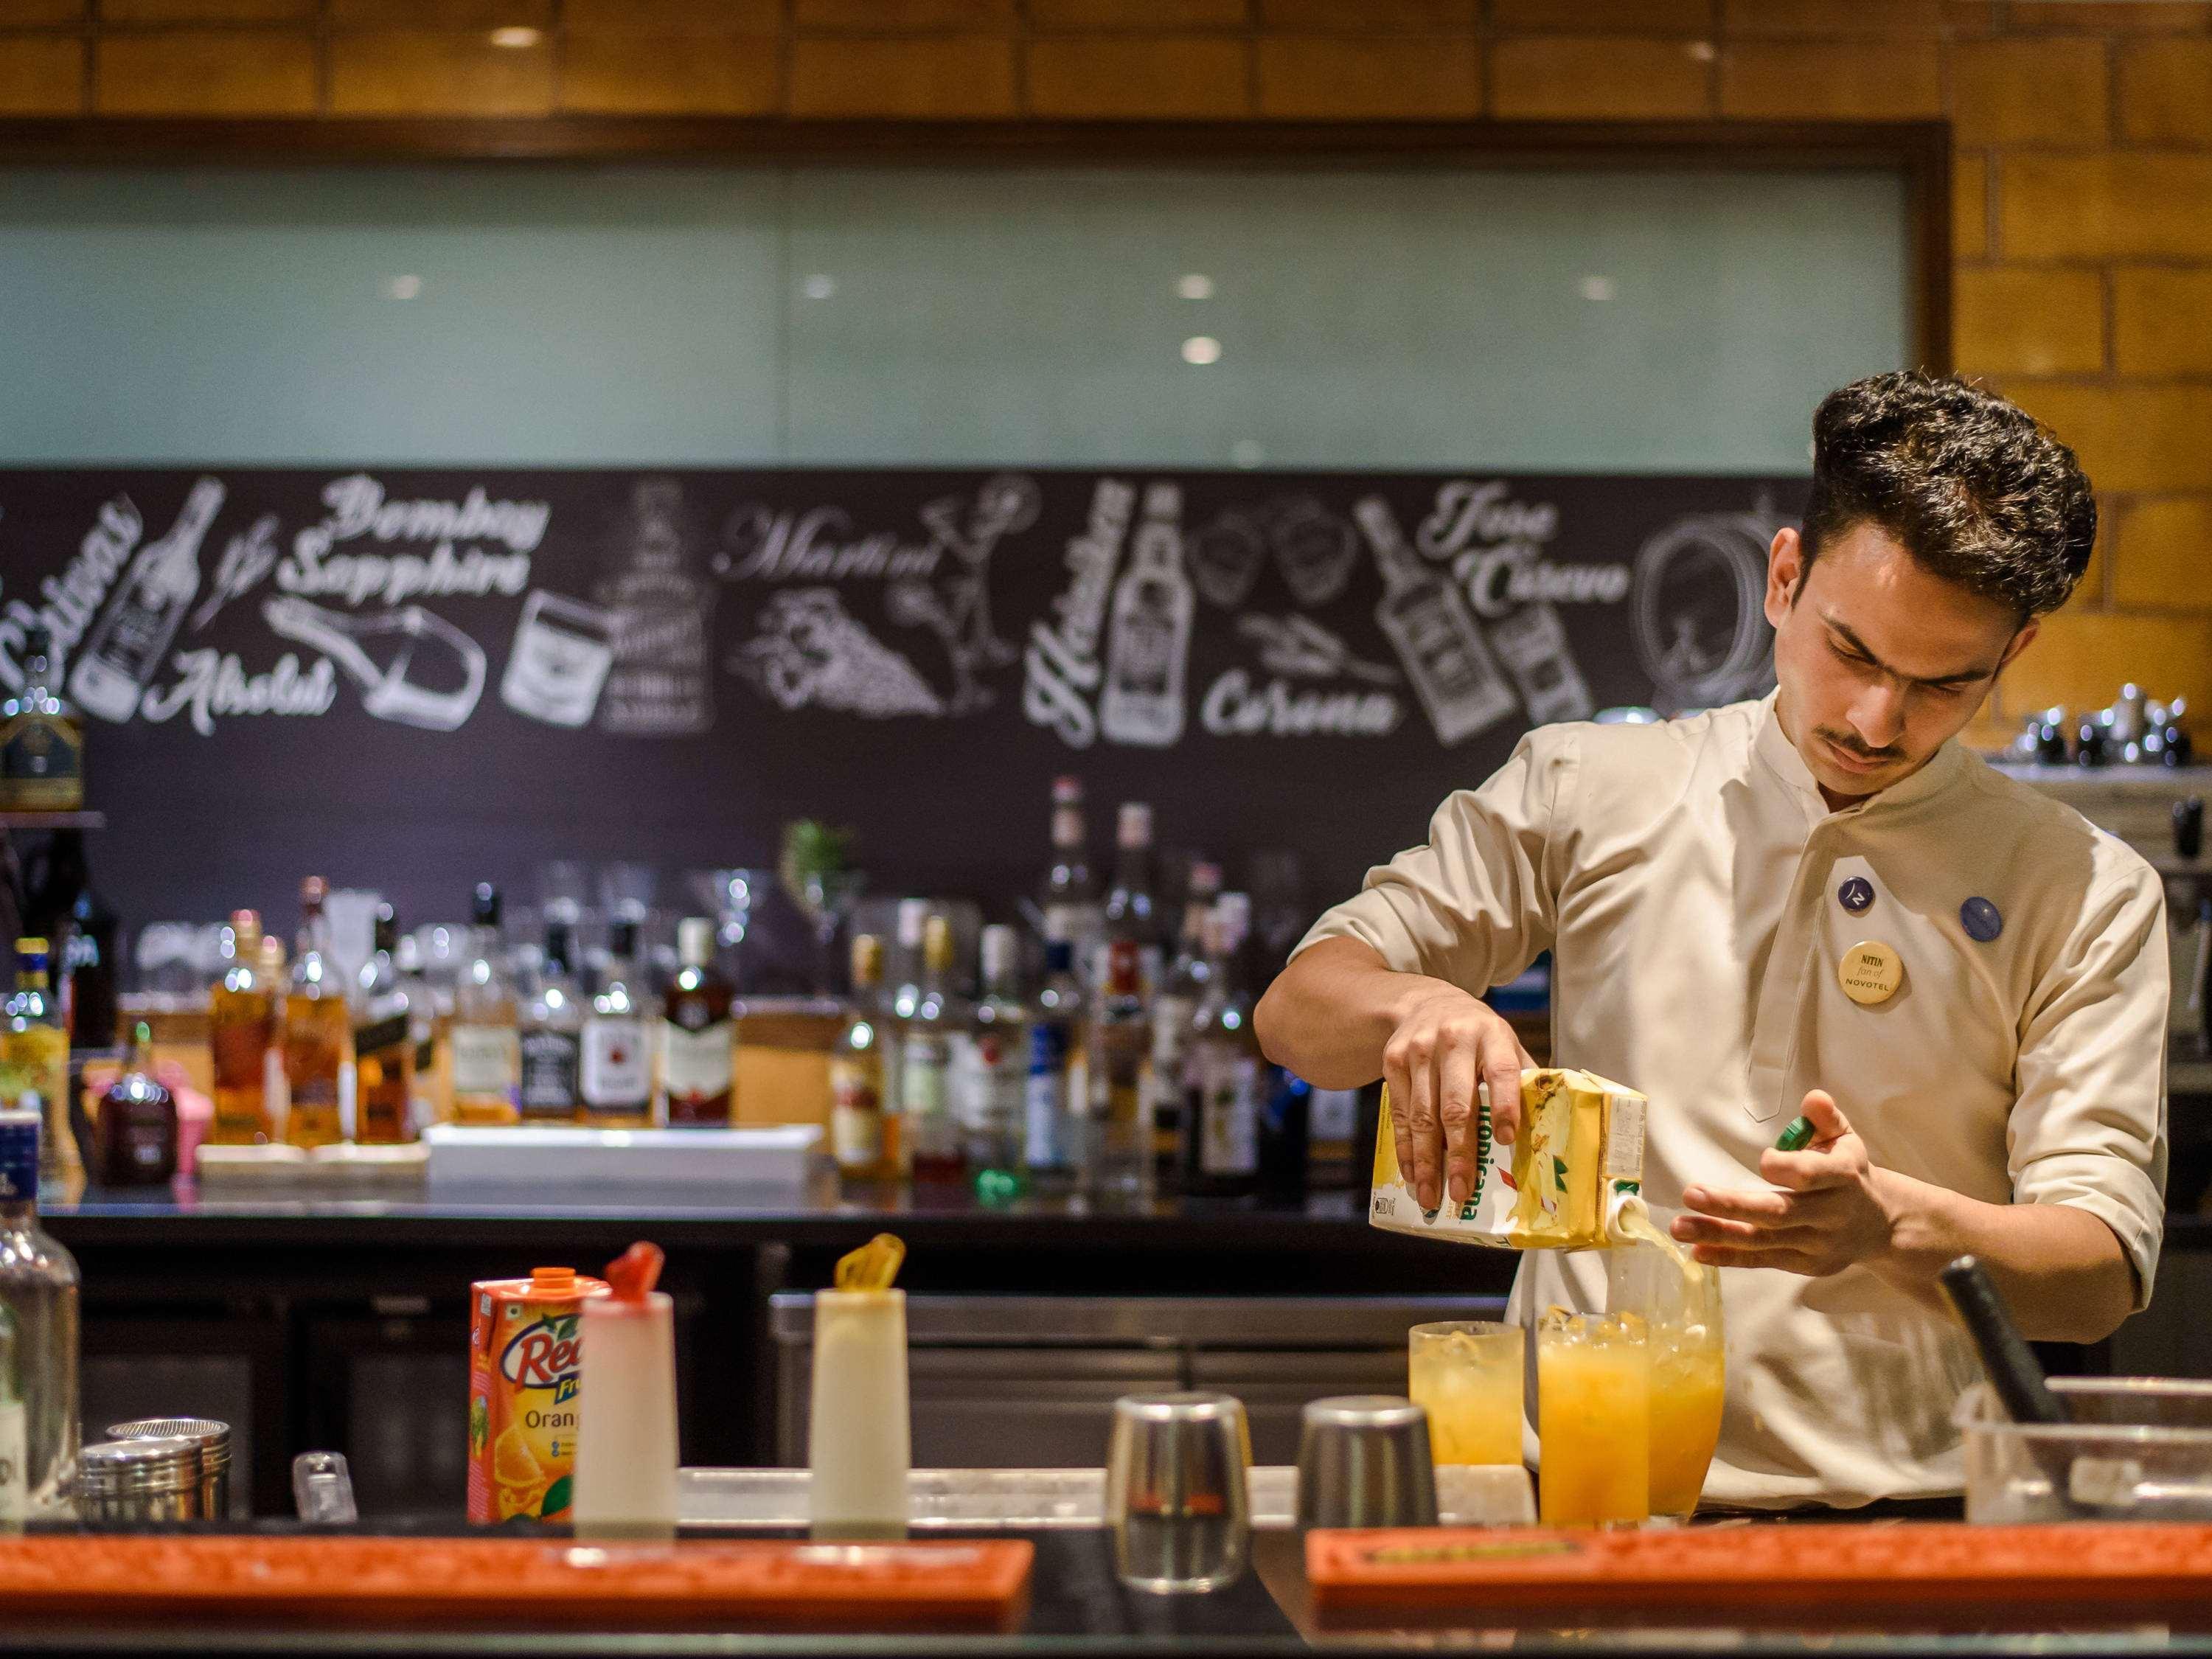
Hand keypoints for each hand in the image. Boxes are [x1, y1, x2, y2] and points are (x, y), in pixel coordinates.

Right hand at [1382, 980, 1531, 1209]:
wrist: (1423, 1002)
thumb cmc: (1477, 1036)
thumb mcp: (1505, 1043)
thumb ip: (1522, 1079)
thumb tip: (1549, 1128)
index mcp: (1491, 1036)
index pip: (1501, 1073)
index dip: (1504, 1107)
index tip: (1506, 1141)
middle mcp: (1453, 1040)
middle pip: (1456, 1105)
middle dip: (1459, 1153)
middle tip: (1462, 1192)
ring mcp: (1419, 1051)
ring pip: (1422, 1115)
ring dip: (1427, 1161)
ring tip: (1432, 1196)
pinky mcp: (1393, 1062)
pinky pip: (1399, 1113)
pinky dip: (1406, 1148)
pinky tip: (1413, 1173)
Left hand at [1672, 1090, 1897, 1275]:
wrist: (1880, 1224)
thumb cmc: (1849, 1171)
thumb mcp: (1845, 1139)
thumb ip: (1826, 1118)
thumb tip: (1814, 1098)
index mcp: (1842, 1177)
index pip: (1811, 1176)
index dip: (1785, 1167)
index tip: (1763, 1160)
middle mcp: (1830, 1214)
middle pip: (1778, 1213)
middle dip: (1732, 1205)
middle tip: (1690, 1194)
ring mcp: (1818, 1244)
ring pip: (1763, 1240)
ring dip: (1718, 1233)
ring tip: (1679, 1227)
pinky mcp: (1805, 1265)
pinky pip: (1763, 1261)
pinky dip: (1729, 1257)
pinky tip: (1698, 1252)